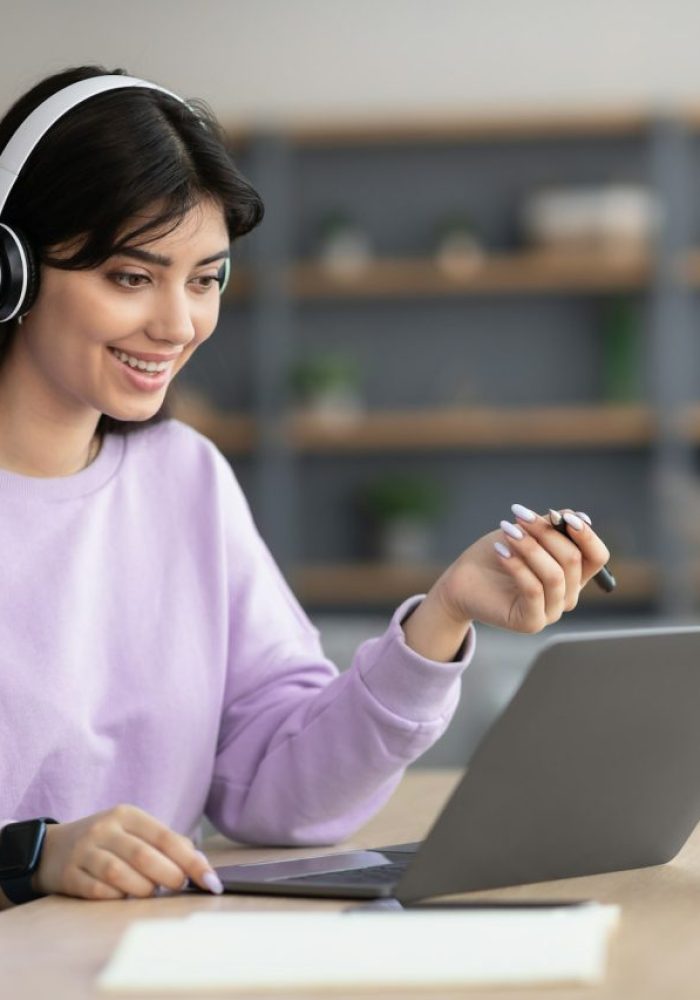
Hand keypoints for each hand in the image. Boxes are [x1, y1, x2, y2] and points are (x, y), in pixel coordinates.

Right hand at [32, 805, 222, 899]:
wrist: (51, 848)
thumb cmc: (106, 842)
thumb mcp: (133, 832)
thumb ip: (165, 844)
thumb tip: (200, 863)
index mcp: (127, 814)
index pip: (166, 837)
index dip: (192, 861)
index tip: (211, 881)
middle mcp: (105, 829)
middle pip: (144, 855)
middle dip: (169, 876)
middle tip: (179, 887)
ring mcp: (84, 851)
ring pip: (120, 873)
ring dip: (143, 889)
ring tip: (152, 893)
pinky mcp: (68, 874)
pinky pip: (97, 890)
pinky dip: (117, 897)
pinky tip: (124, 898)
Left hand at [433, 504, 609, 634]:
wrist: (462, 582)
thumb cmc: (497, 554)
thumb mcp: (528, 534)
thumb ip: (554, 527)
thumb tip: (582, 518)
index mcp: (573, 575)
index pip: (597, 556)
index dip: (586, 535)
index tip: (565, 516)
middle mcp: (567, 595)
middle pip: (574, 561)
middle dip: (547, 533)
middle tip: (520, 516)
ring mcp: (551, 612)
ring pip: (554, 575)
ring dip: (530, 547)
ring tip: (507, 530)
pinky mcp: (531, 622)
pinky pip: (533, 590)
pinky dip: (517, 566)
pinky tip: (500, 551)